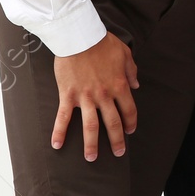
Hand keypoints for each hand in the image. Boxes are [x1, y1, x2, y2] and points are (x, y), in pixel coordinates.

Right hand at [51, 32, 138, 160]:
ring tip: (91, 158)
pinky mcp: (68, 95)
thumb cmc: (103, 43)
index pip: (129, 110)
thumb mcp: (125, 54)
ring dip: (91, 144)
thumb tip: (137, 86)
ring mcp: (86, 97)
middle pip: (113, 122)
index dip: (131, 122)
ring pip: (90, 126)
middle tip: (118, 153)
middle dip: (116, 140)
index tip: (130, 131)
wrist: (80, 37)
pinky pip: (64, 117)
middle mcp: (104, 95)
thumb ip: (131, 71)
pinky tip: (57, 145)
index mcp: (119, 85)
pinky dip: (60, 132)